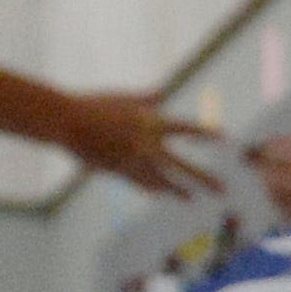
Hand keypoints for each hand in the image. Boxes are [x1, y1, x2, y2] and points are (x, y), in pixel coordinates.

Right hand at [59, 92, 211, 196]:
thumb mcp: (125, 99)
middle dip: (204, 179)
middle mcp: (146, 146)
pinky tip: (161, 193)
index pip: (185, 129)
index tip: (224, 138)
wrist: (66, 123)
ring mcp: (133, 163)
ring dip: (177, 190)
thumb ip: (147, 99)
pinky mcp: (119, 173)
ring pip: (161, 181)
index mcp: (149, 123)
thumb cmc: (95, 104)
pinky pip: (140, 183)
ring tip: (191, 198)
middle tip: (224, 190)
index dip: (204, 133)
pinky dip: (151, 187)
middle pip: (181, 167)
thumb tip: (162, 93)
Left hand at [248, 134, 290, 230]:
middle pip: (274, 171)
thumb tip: (268, 148)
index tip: (251, 146)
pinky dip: (279, 202)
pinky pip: (286, 211)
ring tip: (265, 179)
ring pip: (277, 193)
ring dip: (268, 185)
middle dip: (259, 166)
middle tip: (247, 163)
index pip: (284, 148)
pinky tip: (280, 196)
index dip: (264, 147)